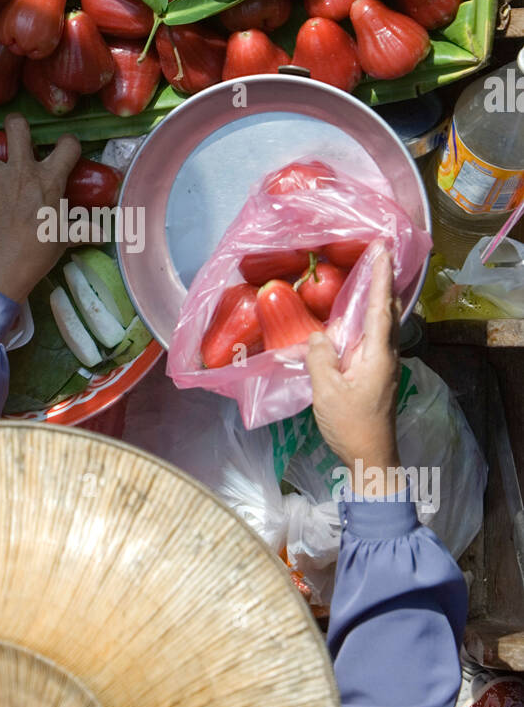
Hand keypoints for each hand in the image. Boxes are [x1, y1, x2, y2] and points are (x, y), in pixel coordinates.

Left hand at [0, 114, 80, 304]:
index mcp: (49, 178)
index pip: (67, 146)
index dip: (69, 143)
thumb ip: (83, 229)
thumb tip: (102, 233)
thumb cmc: (40, 250)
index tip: (66, 147)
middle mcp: (21, 170)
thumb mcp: (65, 237)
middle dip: (14, 123)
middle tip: (11, 129)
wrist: (6, 263)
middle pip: (17, 128)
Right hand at [306, 250, 401, 493]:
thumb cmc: (351, 424)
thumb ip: (320, 358)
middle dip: (384, 281)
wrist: (371, 457)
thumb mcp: (327, 391)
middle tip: (376, 254)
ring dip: (377, 298)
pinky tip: (354, 317)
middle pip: (388, 310)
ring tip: (367, 275)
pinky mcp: (376, 373)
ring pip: (383, 323)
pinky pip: (373, 337)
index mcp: (378, 354)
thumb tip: (318, 336)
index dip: (381, 276)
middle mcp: (386, 354)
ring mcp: (383, 364)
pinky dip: (367, 318)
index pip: (381, 306)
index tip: (383, 249)